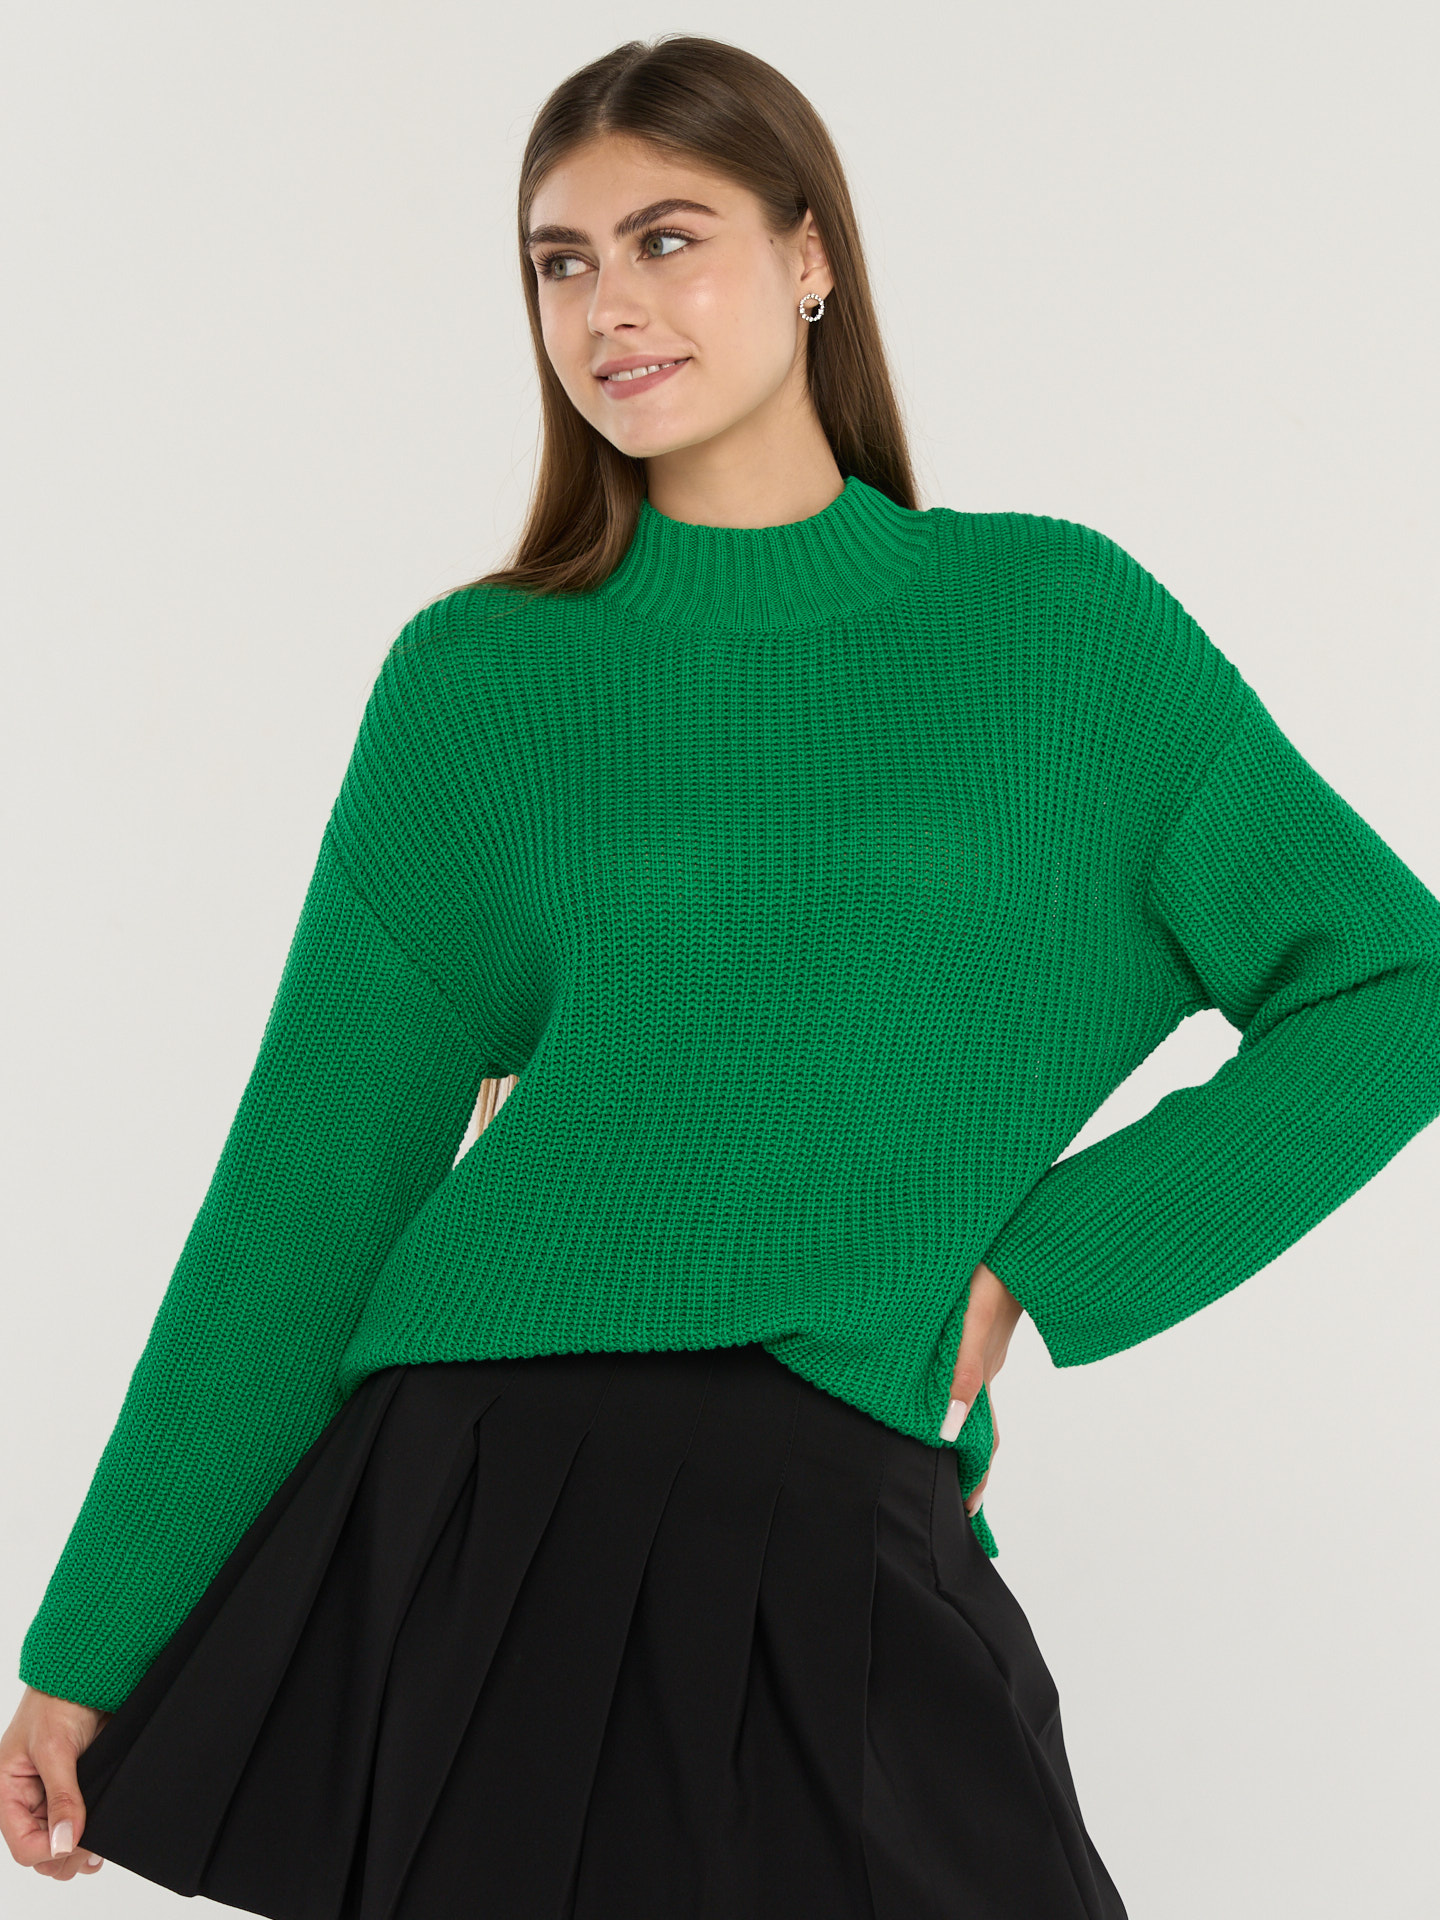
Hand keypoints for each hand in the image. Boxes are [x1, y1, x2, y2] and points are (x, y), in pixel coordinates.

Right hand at [0, 1685, 110, 1879]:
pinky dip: (89, 1835)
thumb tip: (65, 1841)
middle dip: (65, 1856)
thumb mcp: (54, 1749)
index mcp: (8, 1793)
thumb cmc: (56, 1702)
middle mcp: (27, 1801)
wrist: (82, 1676)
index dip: (51, 1851)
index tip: (79, 1844)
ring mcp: (50, 1797)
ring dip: (78, 1851)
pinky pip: (76, 1824)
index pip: (24, 1846)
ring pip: (59, 1843)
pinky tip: (103, 1838)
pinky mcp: (74, 1790)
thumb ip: (61, 1796)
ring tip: (100, 1849)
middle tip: (94, 1851)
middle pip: (41, 1851)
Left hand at [944, 1260, 1023, 1516]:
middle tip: (952, 1488)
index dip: (973, 1475)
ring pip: (967, 1391)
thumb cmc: (991, 1271)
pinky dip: (955, 1385)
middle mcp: (983, 1364)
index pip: (979, 1438)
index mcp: (982, 1373)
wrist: (1022, 1229)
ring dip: (956, 1420)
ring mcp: (982, 1343)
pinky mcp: (979, 1322)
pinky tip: (941, 1381)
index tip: (967, 1510)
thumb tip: (948, 1430)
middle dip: (964, 1455)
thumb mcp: (971, 1324)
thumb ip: (961, 1373)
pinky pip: (964, 1362)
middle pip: (974, 1420)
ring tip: (940, 1446)